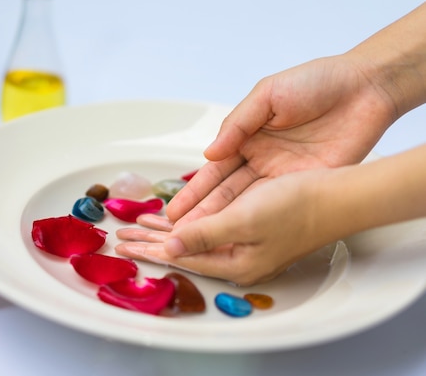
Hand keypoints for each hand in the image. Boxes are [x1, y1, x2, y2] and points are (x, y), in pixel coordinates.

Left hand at [116, 168, 338, 285]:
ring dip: (167, 230)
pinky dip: (190, 221)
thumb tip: (171, 247)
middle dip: (151, 241)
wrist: (336, 197)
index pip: (180, 256)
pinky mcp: (252, 230)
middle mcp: (238, 259)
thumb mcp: (244, 221)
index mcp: (235, 263)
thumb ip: (205, 235)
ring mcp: (246, 246)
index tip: (124, 244)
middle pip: (183, 250)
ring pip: (194, 238)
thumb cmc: (295, 207)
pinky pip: (209, 228)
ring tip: (142, 225)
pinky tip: (180, 218)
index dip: (149, 248)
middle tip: (123, 238)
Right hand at [167, 54, 394, 225]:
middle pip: (225, 193)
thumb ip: (237, 124)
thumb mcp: (268, 95)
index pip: (214, 169)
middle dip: (201, 214)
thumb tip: (210, 153)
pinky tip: (237, 235)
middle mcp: (261, 160)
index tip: (174, 210)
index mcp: (247, 137)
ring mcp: (283, 176)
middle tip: (176, 235)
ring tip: (199, 241)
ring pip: (247, 205)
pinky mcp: (306, 185)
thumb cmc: (316, 82)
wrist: (366, 87)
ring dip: (223, 223)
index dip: (194, 190)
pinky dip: (257, 221)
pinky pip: (277, 206)